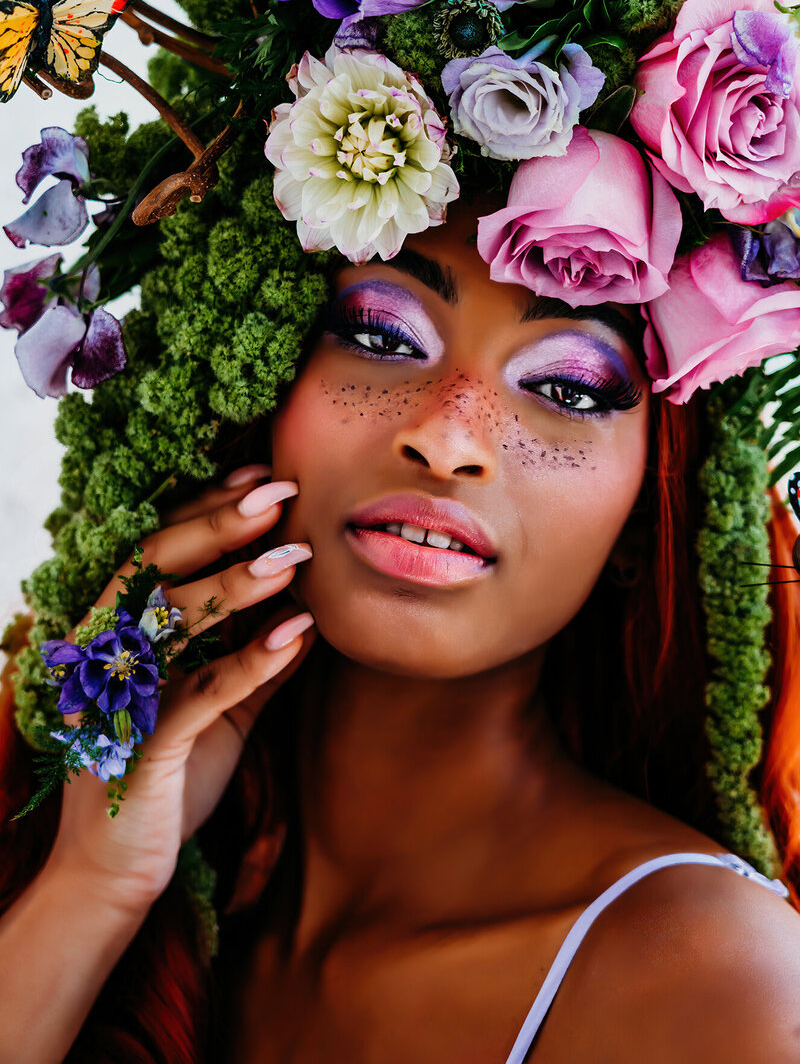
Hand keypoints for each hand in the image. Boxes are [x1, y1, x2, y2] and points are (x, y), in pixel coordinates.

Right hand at [45, 465, 314, 915]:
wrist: (117, 874)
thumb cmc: (167, 781)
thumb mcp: (219, 711)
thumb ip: (254, 663)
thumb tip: (308, 614)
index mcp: (117, 633)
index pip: (157, 550)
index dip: (207, 509)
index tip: (261, 477)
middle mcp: (102, 653)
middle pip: (152, 564)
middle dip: (218, 524)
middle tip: (280, 492)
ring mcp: (114, 696)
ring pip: (169, 619)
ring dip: (236, 583)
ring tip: (295, 557)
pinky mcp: (138, 746)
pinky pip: (197, 693)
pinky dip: (251, 661)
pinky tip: (297, 634)